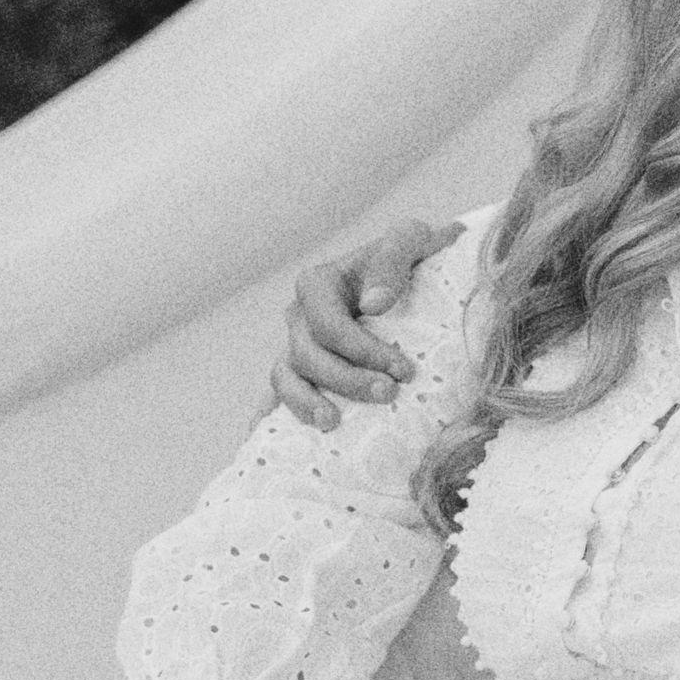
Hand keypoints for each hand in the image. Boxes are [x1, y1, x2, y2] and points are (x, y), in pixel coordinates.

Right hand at [270, 217, 461, 427]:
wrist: (415, 274)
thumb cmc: (412, 256)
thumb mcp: (411, 240)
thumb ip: (394, 258)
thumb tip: (374, 305)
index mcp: (318, 283)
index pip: (329, 325)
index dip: (362, 350)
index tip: (404, 369)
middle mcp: (300, 316)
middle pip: (308, 355)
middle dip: (347, 380)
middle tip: (390, 394)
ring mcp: (296, 346)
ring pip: (285, 378)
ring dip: (306, 404)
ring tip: (334, 423)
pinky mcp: (303, 371)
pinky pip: (277, 395)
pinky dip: (267, 417)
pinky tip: (263, 440)